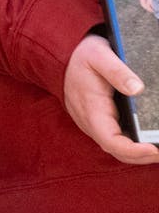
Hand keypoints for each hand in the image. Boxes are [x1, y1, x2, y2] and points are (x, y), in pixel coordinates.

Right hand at [63, 34, 158, 163]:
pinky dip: (130, 145)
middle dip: (140, 157)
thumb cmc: (81, 55)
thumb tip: (137, 89)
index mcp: (91, 108)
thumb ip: (117, 71)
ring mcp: (92, 122)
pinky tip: (145, 141)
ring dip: (136, 154)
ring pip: (114, 147)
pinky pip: (113, 139)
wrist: (63, 55)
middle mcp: (89, 121)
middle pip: (115, 150)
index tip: (153, 149)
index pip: (110, 140)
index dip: (133, 150)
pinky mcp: (96, 120)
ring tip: (157, 149)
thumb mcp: (98, 55)